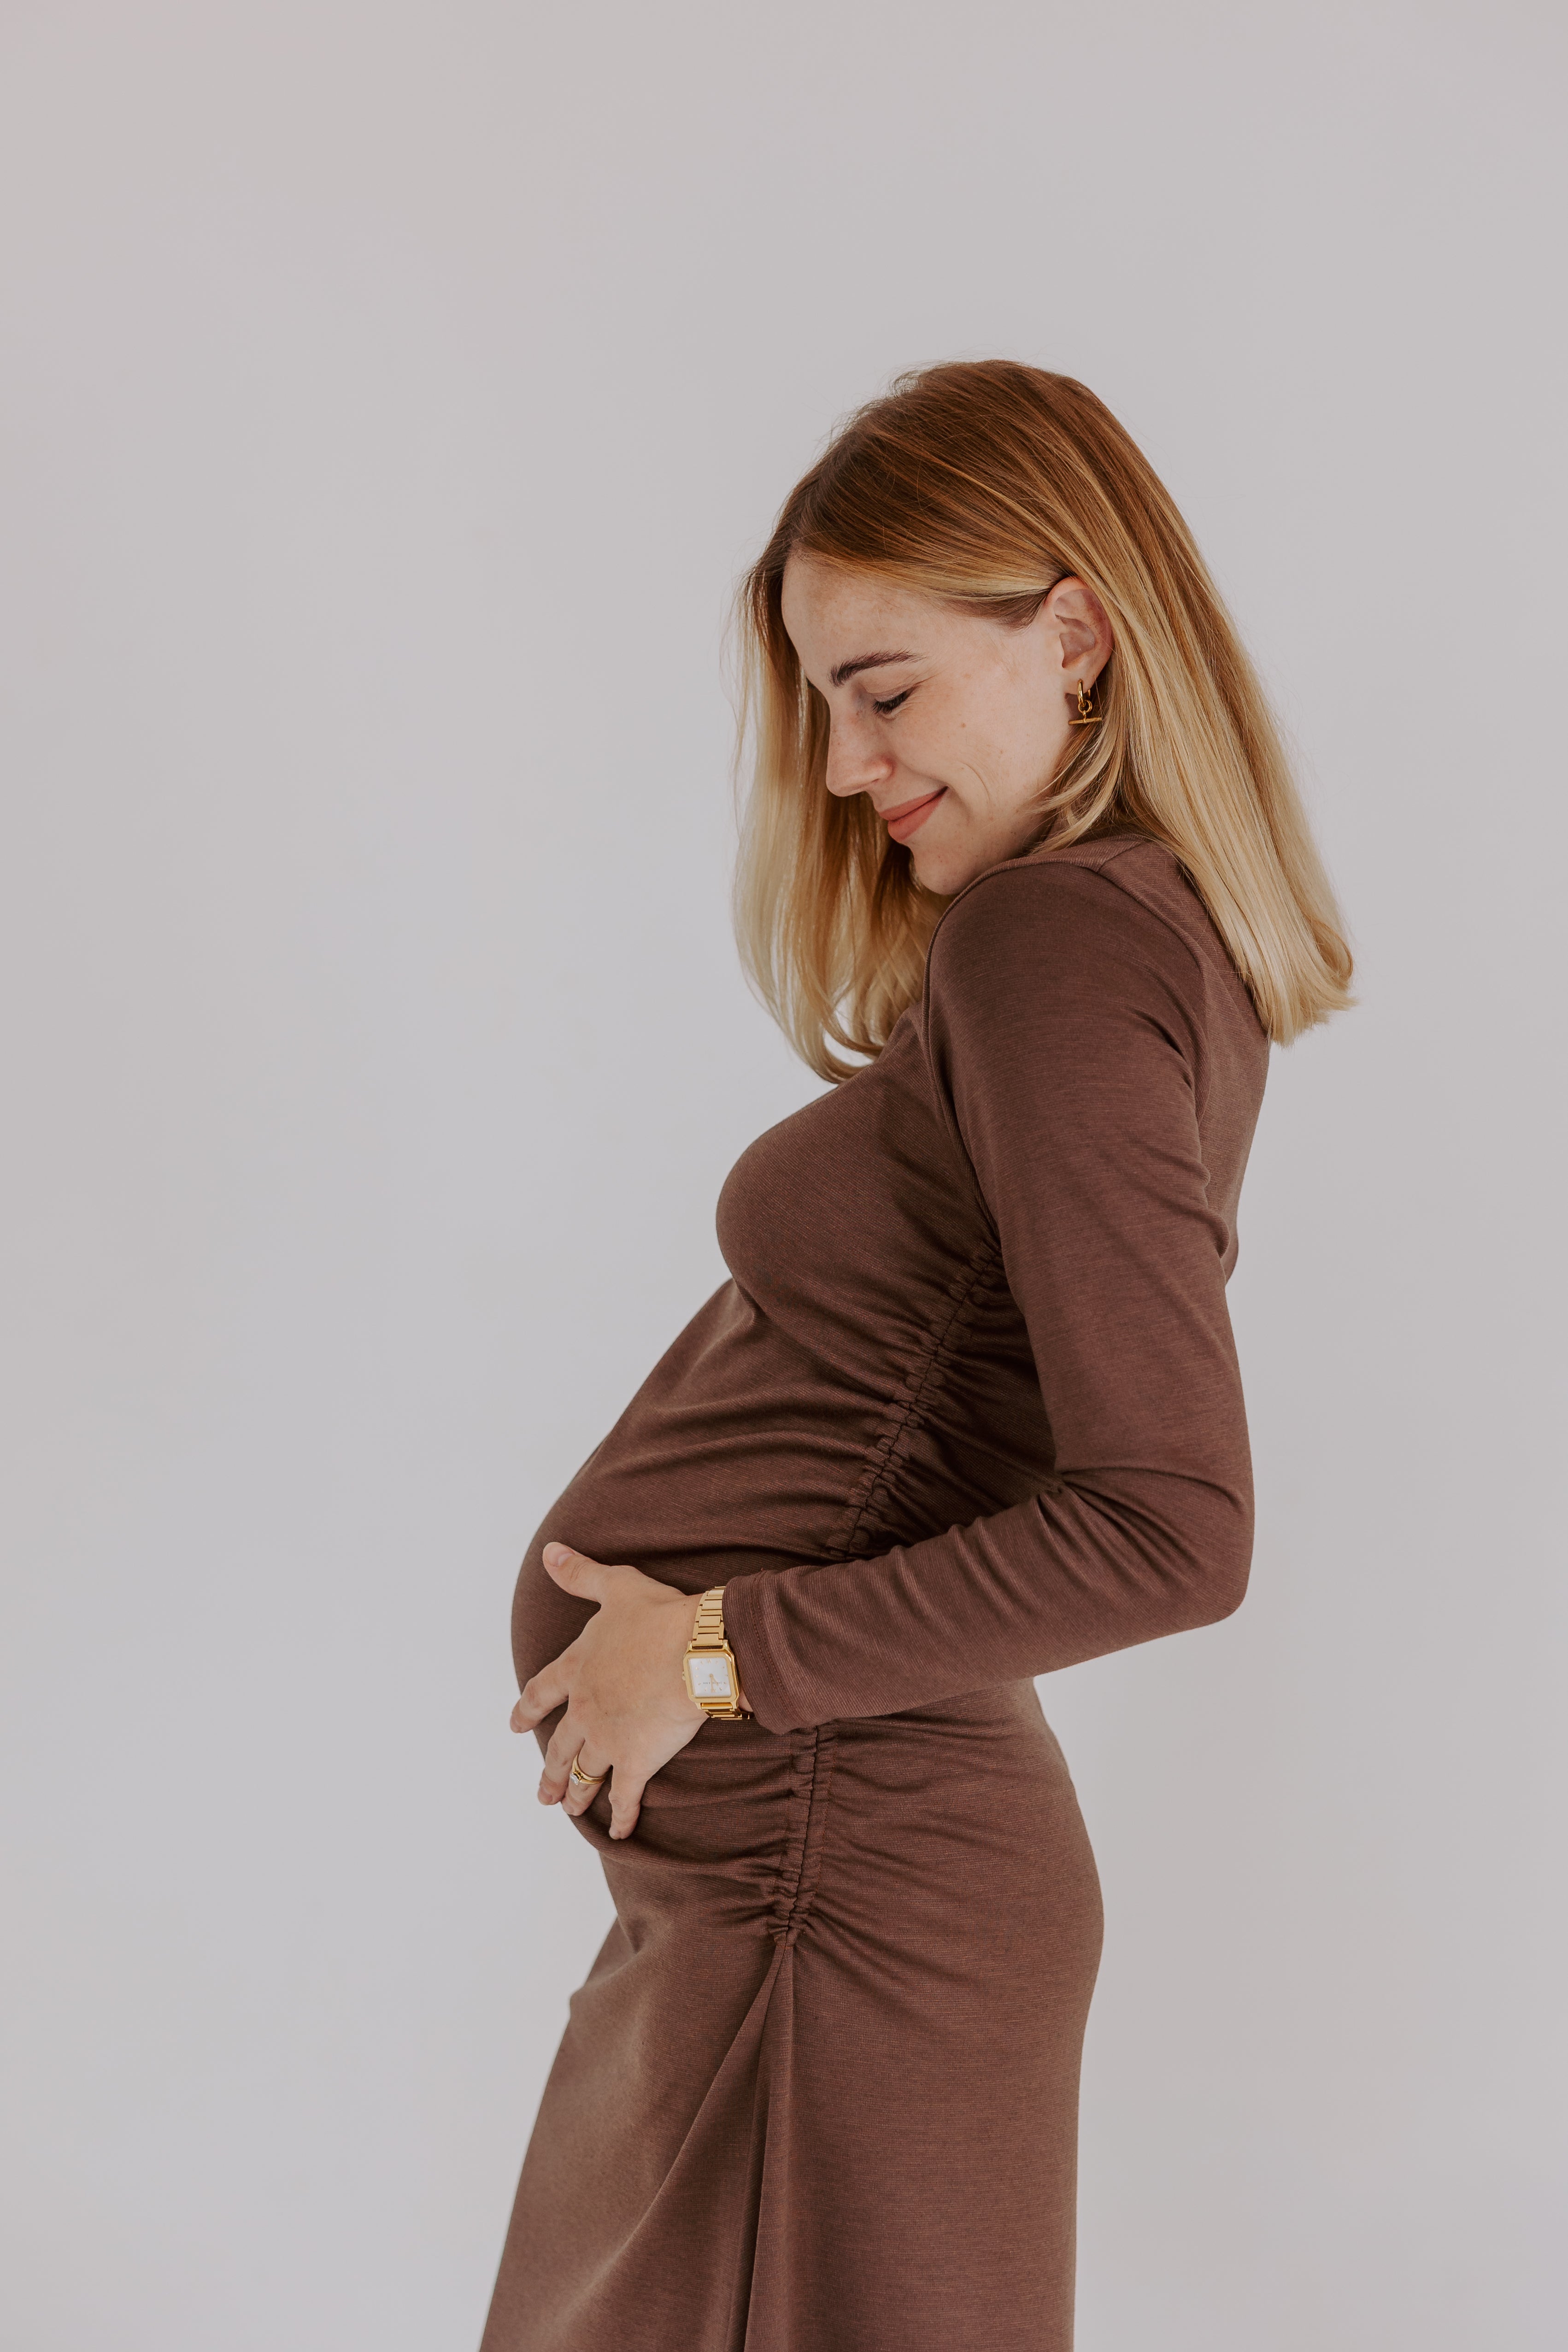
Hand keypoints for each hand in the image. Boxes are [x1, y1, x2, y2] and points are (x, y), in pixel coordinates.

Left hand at [510, 1543, 705, 1839]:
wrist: (696, 1651)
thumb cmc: (660, 1616)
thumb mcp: (615, 1586)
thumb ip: (580, 1574)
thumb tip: (549, 1552)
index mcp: (578, 1668)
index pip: (541, 1692)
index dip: (527, 1709)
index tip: (515, 1725)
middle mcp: (585, 1708)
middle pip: (560, 1745)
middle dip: (551, 1770)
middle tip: (543, 1792)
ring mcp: (608, 1738)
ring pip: (585, 1773)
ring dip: (576, 1793)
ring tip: (570, 1810)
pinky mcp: (637, 1761)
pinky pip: (624, 1795)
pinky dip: (620, 1816)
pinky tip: (619, 1833)